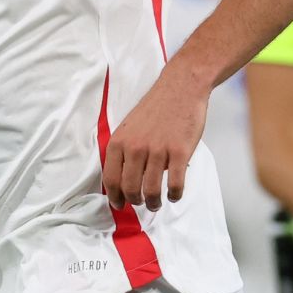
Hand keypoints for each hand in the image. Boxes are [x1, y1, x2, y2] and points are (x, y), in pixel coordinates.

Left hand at [104, 71, 207, 211]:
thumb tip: (124, 179)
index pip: (111, 179)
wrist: (180, 88)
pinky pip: (175, 184)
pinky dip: (174, 195)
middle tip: (143, 203)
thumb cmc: (156, 108)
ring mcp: (158, 150)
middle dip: (135, 202)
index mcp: (120, 142)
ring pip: (151, 190)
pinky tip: (174, 195)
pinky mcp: (180, 152)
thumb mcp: (129, 127)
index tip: (120, 205)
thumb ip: (124, 151)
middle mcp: (135, 148)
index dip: (115, 197)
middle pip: (129, 188)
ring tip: (157, 203)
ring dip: (154, 203)